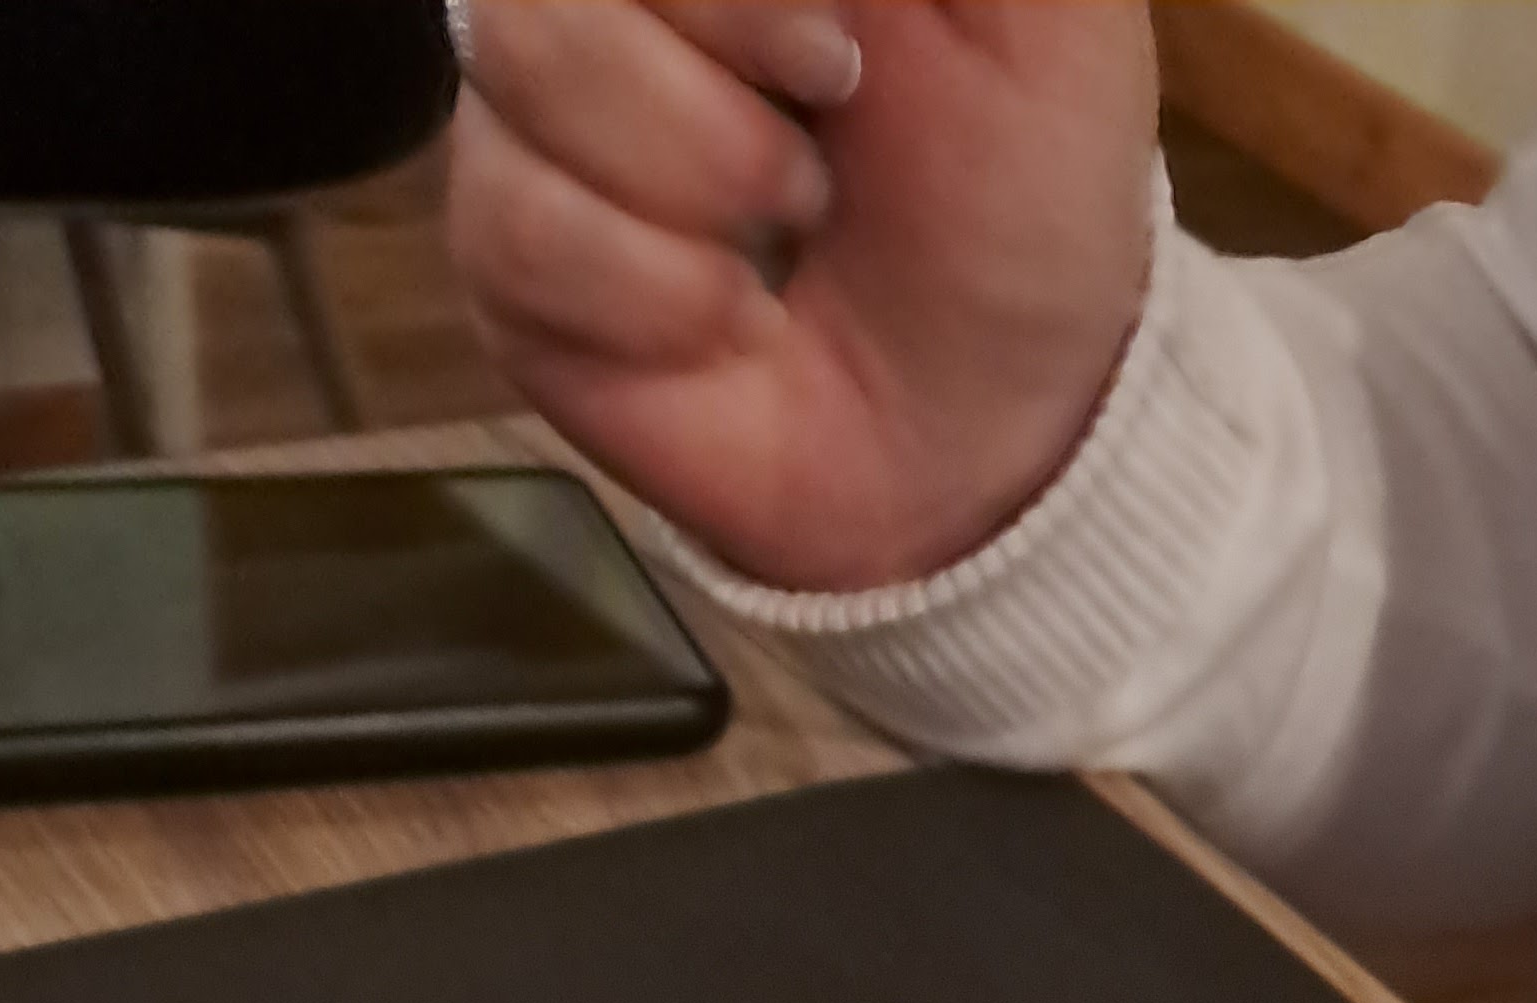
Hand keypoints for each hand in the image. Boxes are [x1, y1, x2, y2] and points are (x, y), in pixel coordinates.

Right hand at [448, 0, 1158, 591]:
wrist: (1003, 430)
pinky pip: (521, 228)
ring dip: (700, 166)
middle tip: (837, 104)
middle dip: (723, 26)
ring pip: (523, 58)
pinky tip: (730, 317)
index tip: (840, 24)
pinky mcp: (510, 260)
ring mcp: (542, 113)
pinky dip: (660, 292)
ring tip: (793, 218)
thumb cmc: (1026, 191)